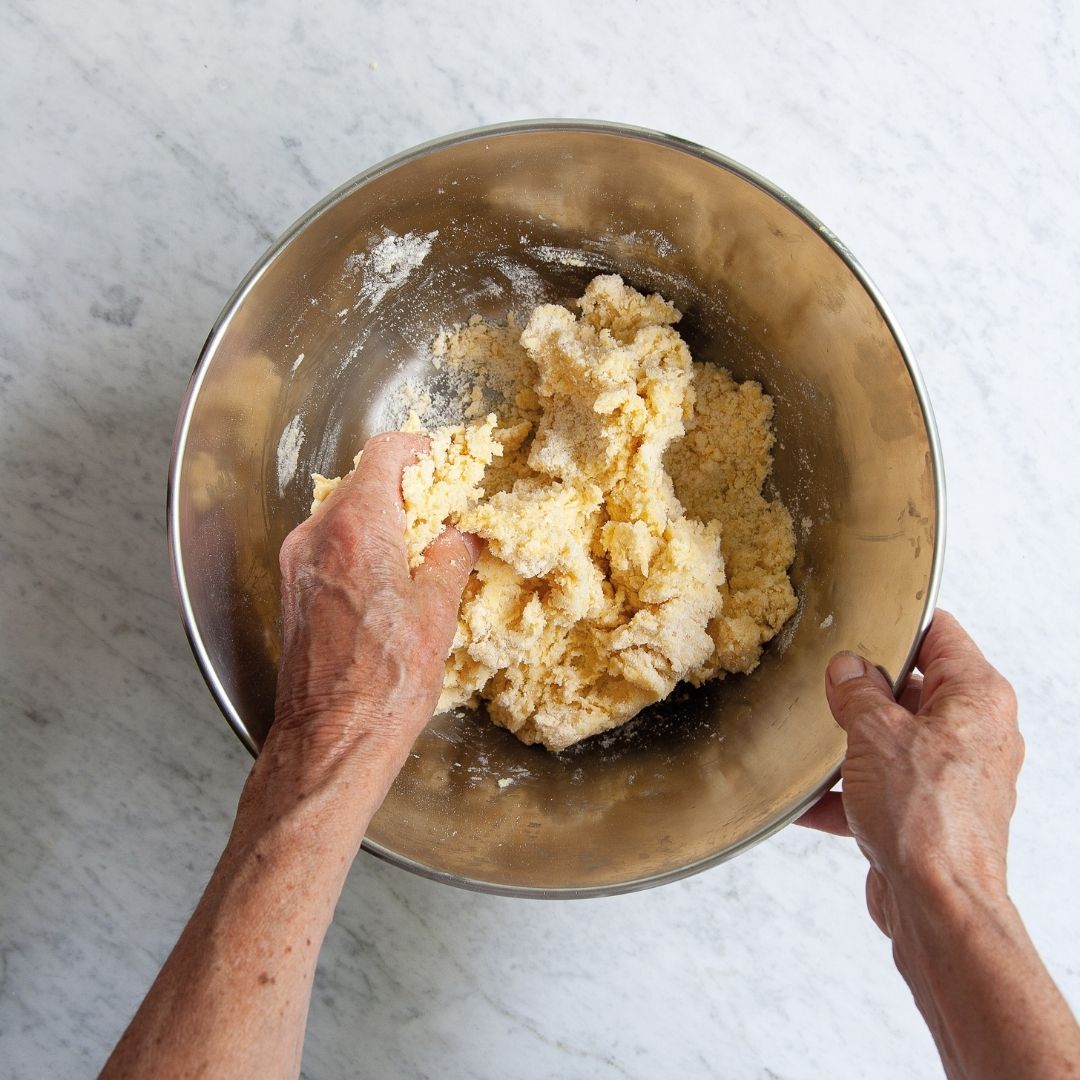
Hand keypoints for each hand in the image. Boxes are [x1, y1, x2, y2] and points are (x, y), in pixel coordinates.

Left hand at [244, 432, 480, 832]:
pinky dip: (360, 546)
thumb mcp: (436, 614)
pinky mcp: (291, 589)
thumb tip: (461, 534)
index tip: (444, 464)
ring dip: (382, 519)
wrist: (330, 739)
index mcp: (356, 528)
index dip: (421, 451)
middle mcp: (316, 535)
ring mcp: (297, 562)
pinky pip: (329, 545)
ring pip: (343, 513)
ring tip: (420, 553)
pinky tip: (389, 581)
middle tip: (442, 514)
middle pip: (363, 481)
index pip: (385, 453)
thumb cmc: (385, 684)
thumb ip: (450, 558)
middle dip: (406, 490)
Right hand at [798, 610, 1023, 936]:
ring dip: (850, 746)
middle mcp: (974, 736)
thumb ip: (856, 692)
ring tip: (811, 743)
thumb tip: (847, 670)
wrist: (937, 907)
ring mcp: (952, 779)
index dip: (898, 624)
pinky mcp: (928, 816)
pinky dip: (846, 793)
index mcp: (976, 699)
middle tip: (825, 685)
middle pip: (913, 690)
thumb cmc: (925, 820)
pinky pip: (882, 789)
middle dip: (864, 691)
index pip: (941, 635)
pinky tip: (804, 801)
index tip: (860, 620)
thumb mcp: (874, 733)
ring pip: (893, 742)